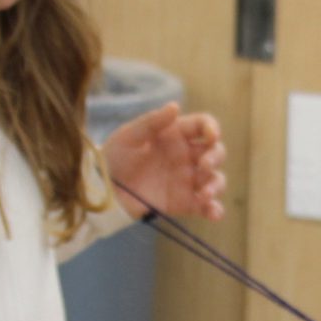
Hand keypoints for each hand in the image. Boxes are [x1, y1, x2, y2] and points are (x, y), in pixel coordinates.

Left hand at [105, 104, 225, 219]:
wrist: (104, 191)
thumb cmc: (114, 158)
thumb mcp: (128, 136)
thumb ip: (152, 121)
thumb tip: (175, 106)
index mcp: (176, 135)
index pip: (203, 126)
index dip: (212, 128)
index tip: (211, 136)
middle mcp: (186, 156)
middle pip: (215, 152)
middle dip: (215, 157)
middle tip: (203, 166)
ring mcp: (187, 180)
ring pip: (215, 179)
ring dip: (216, 185)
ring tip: (204, 194)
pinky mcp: (184, 203)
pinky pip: (206, 206)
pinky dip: (215, 210)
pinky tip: (214, 214)